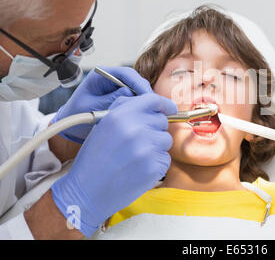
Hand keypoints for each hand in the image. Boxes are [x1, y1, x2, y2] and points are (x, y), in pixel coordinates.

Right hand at [51, 92, 177, 236]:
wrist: (88, 191)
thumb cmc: (95, 158)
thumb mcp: (103, 125)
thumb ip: (126, 109)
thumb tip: (153, 104)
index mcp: (121, 115)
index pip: (152, 100)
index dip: (164, 104)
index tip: (171, 109)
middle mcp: (135, 129)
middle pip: (162, 122)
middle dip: (154, 130)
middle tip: (137, 143)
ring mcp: (146, 148)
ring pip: (166, 140)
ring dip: (156, 147)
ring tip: (135, 157)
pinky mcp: (154, 167)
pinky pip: (165, 159)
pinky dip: (156, 164)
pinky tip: (138, 169)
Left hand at [53, 66, 151, 142]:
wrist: (70, 126)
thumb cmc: (76, 114)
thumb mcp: (92, 107)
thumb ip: (110, 99)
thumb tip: (129, 93)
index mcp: (101, 75)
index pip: (126, 74)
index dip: (139, 84)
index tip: (147, 96)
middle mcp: (111, 79)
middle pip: (135, 81)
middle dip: (144, 93)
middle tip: (153, 106)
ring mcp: (117, 88)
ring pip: (137, 90)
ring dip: (143, 100)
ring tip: (150, 112)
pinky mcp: (121, 98)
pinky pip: (135, 99)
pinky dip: (140, 106)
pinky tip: (144, 115)